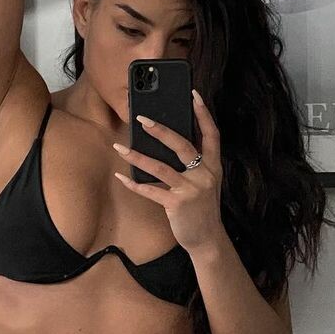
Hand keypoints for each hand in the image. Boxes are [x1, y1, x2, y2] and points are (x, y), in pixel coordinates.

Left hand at [111, 90, 223, 253]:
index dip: (203, 113)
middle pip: (182, 145)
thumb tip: (170, 143)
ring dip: (137, 156)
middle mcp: (205, 174)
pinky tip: (121, 177)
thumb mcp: (206, 183)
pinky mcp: (177, 203)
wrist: (208, 239)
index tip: (194, 94)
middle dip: (161, 130)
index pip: (212, 134)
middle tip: (141, 118)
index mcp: (213, 166)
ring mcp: (191, 189)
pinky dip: (134, 184)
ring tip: (120, 147)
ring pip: (160, 167)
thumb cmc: (202, 208)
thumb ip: (196, 164)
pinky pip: (151, 190)